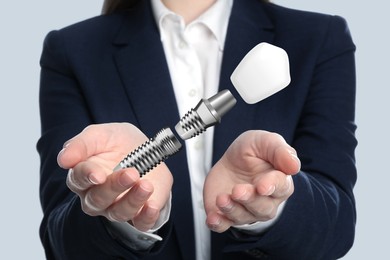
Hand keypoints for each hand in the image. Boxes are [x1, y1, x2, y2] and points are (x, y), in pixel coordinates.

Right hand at [57, 123, 172, 230]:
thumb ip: (81, 144)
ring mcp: (117, 207)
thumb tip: (63, 160)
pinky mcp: (140, 213)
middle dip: (114, 187)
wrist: (148, 149)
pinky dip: (146, 217)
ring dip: (133, 200)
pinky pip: (141, 224)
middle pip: (98, 199)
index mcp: (84, 176)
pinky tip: (151, 207)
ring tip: (146, 185)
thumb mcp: (101, 135)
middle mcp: (97, 196)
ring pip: (119, 213)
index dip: (88, 177)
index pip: (79, 180)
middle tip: (131, 173)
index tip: (98, 174)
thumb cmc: (118, 142)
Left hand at [203, 130, 299, 232]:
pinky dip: (218, 224)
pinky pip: (223, 225)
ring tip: (222, 199)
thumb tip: (294, 165)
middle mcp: (265, 201)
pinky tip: (212, 218)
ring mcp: (245, 210)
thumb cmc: (253, 152)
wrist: (232, 161)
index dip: (272, 186)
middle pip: (262, 207)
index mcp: (279, 182)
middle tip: (238, 191)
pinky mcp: (226, 214)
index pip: (280, 187)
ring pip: (242, 217)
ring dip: (232, 209)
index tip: (262, 187)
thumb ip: (280, 151)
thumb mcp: (265, 141)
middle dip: (249, 200)